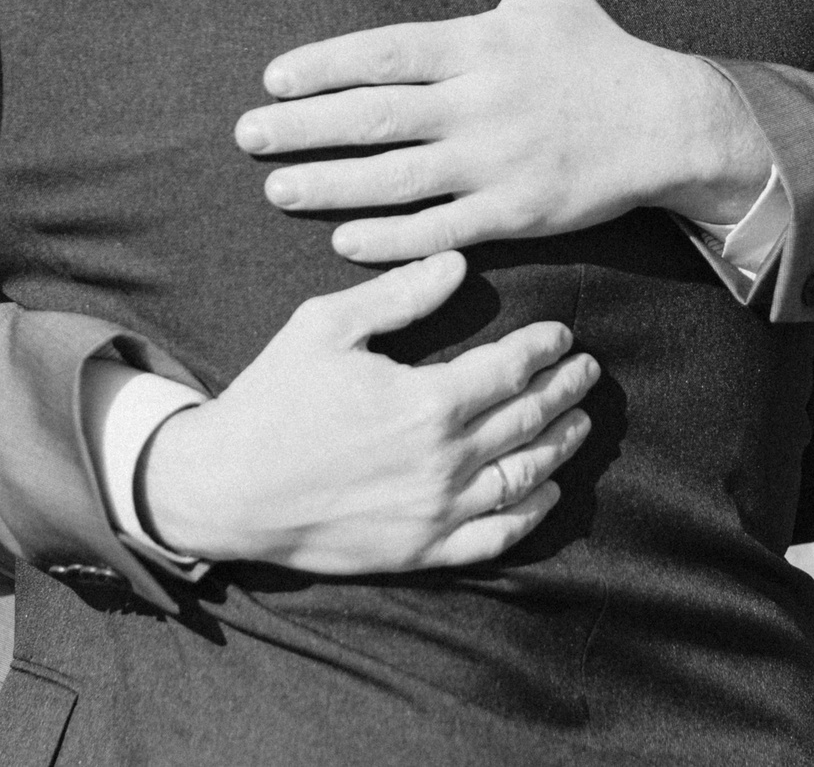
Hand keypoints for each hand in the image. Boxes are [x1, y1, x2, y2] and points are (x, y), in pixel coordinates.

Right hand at [139, 252, 597, 572]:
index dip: (544, 349)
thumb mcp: (326, 326)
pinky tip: (547, 493)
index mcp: (428, 401)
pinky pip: (496, 537)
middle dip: (565, 391)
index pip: (511, 370)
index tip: (562, 334)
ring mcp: (438, 512)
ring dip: (560, 446)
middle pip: (529, 421)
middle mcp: (446, 461)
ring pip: (525, 478)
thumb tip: (457, 262)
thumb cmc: (274, 398)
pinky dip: (531, 514)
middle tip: (585, 371)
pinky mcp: (422, 551)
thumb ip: (399, 294)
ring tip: (579, 423)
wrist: (228, 487)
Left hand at [236, 0, 772, 260]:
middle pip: (378, 117)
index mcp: (481, 44)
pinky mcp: (518, 212)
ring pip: (400, 179)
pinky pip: (443, 229)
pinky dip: (392, 239)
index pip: (386, 53)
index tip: (274, 77)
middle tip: (246, 135)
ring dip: (332, 187)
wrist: (666, 121)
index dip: (326, 65)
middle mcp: (483, 103)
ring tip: (276, 190)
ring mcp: (499, 162)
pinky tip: (343, 240)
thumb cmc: (598, 48)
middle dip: (306, 128)